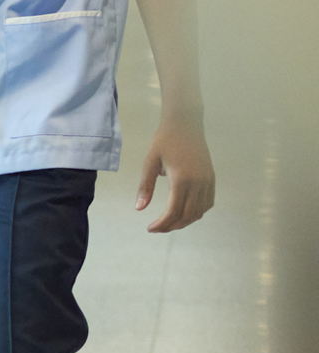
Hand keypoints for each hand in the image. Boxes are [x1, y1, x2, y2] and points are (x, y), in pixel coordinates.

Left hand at [137, 115, 214, 231]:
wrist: (185, 124)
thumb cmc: (164, 141)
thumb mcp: (150, 162)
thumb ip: (145, 186)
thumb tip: (139, 208)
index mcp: (182, 180)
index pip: (173, 211)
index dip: (162, 224)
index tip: (150, 228)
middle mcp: (198, 184)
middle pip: (188, 215)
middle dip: (172, 225)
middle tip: (157, 228)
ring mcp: (208, 182)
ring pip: (199, 212)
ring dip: (185, 221)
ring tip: (168, 222)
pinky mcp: (212, 179)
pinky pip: (207, 203)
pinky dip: (196, 212)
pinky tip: (184, 212)